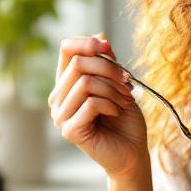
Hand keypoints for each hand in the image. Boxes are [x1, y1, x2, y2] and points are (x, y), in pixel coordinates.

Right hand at [50, 35, 148, 178]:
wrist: (132, 152)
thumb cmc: (125, 119)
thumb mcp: (118, 84)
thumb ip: (107, 63)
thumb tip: (100, 37)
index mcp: (67, 84)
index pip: (66, 50)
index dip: (86, 43)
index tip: (108, 49)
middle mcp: (58, 98)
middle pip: (78, 63)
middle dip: (109, 69)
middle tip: (128, 84)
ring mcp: (61, 115)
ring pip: (85, 82)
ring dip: (112, 89)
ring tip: (125, 100)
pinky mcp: (70, 130)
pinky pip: (90, 103)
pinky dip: (110, 104)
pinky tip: (116, 112)